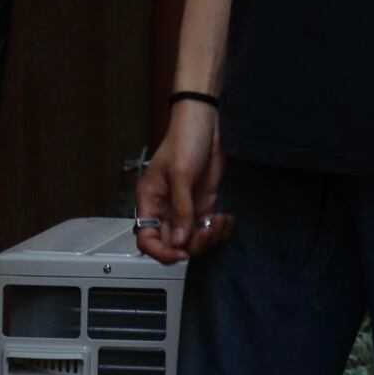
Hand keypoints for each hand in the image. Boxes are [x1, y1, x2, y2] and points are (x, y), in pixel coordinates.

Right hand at [134, 100, 234, 262]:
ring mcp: (186, 207)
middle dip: (192, 244)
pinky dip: (219, 229)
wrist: (206, 121)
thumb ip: (179, 208)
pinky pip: (208, 227)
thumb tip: (177, 241)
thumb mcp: (180, 173)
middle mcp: (166, 208)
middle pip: (173, 244)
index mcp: (150, 202)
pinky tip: (226, 219)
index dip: (162, 252)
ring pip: (193, 239)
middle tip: (207, 230)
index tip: (181, 253)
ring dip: (208, 237)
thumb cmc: (185, 139)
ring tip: (220, 221)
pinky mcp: (204, 203)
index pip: (147, 239)